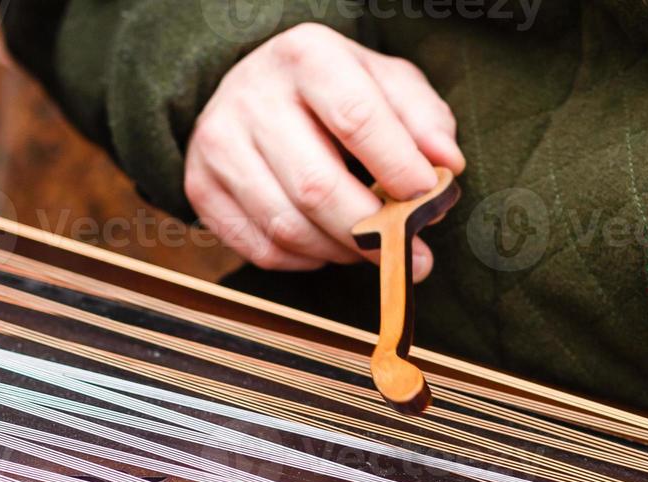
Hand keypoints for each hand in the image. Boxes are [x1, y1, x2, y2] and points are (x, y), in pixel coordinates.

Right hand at [184, 23, 464, 277]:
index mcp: (307, 56)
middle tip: (408, 250)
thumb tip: (446, 165)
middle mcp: (252, 95)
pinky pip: (262, 249)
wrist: (261, 88)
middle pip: (316, 186)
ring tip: (369, 244)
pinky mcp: (201, 186)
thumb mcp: (388, 84)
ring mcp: (218, 143)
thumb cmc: (338, 92)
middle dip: (372, 231)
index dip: (397, 167)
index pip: (356, 118)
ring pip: (287, 226)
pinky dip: (306, 260)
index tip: (426, 198)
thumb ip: (425, 119)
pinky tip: (327, 244)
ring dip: (342, 251)